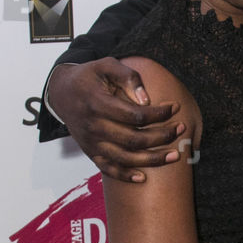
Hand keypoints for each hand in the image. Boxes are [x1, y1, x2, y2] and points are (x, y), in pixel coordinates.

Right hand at [48, 60, 185, 182]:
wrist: (61, 93)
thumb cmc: (88, 77)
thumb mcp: (106, 65)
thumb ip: (128, 77)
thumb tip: (146, 100)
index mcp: (98, 103)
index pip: (135, 115)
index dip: (159, 114)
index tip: (175, 107)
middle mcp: (94, 126)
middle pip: (134, 139)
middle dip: (162, 136)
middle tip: (181, 129)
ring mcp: (92, 142)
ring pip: (126, 158)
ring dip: (153, 160)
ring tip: (175, 155)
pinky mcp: (90, 152)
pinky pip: (108, 169)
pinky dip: (125, 176)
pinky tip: (144, 177)